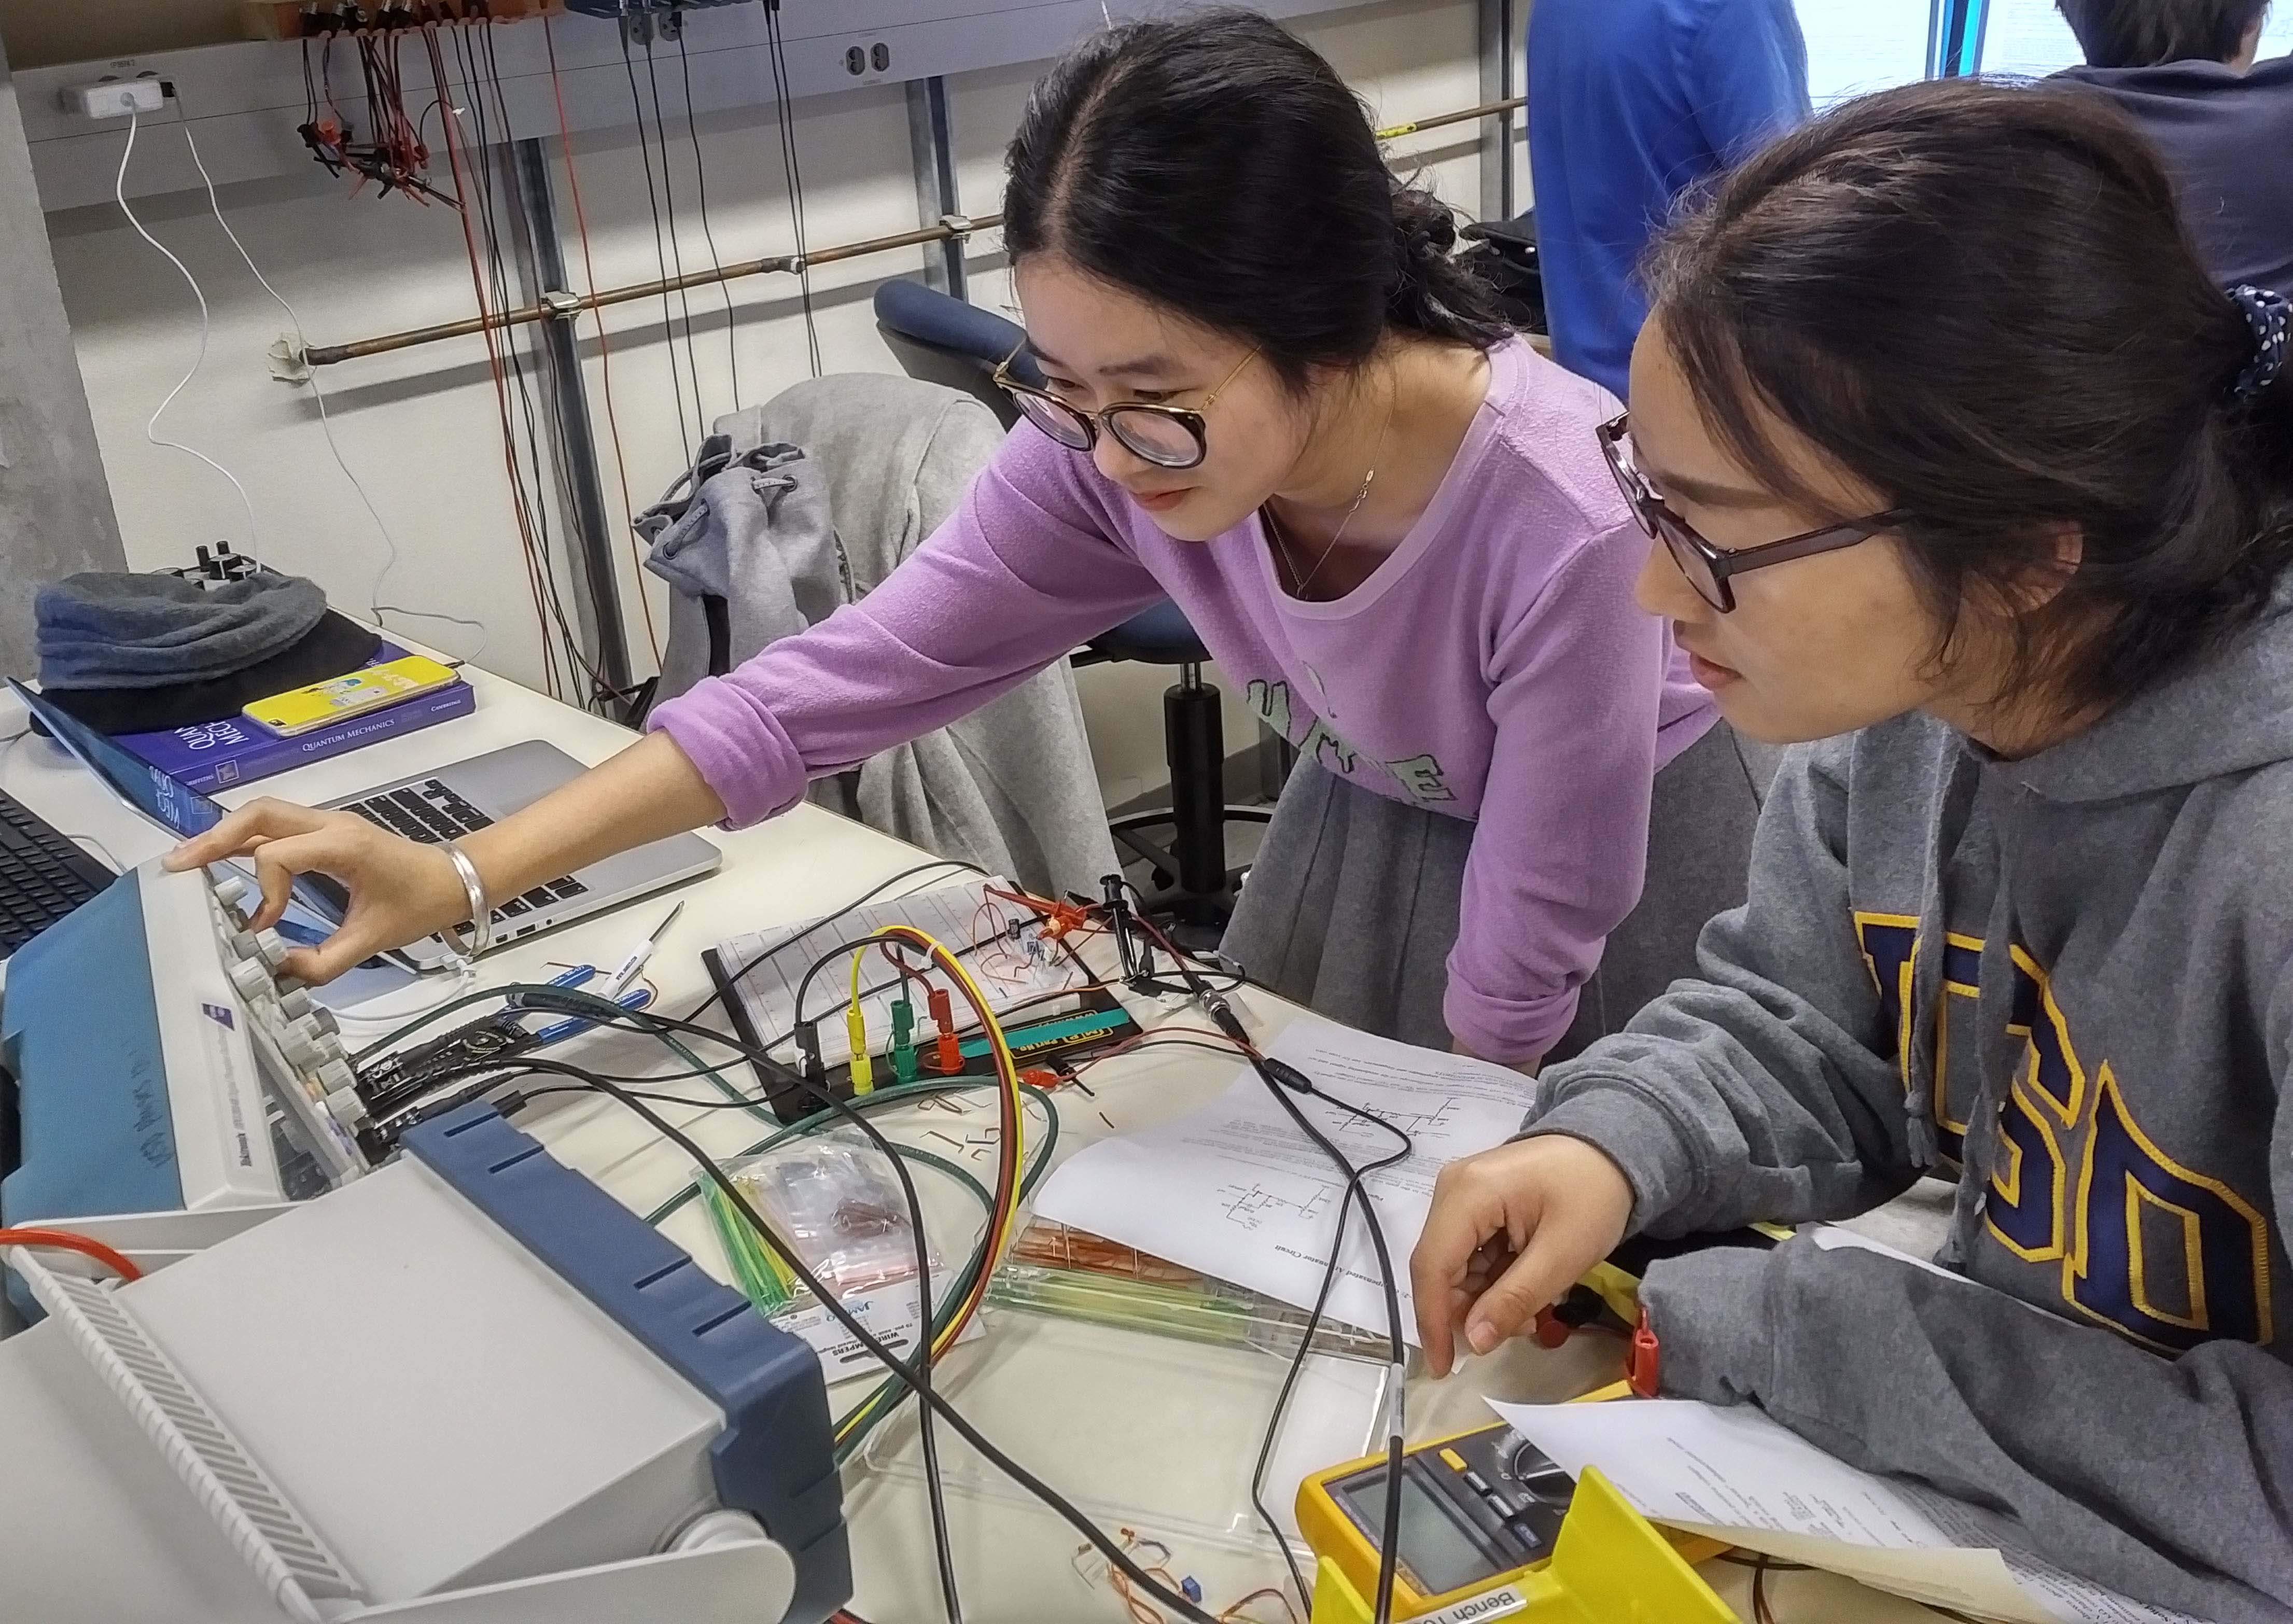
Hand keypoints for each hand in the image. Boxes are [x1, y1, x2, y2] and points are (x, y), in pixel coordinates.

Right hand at [163, 798, 470, 983]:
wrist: (456, 879)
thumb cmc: (421, 903)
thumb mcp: (374, 939)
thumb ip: (325, 962)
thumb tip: (279, 973)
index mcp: (344, 845)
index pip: (277, 854)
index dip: (264, 891)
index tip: (266, 925)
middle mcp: (331, 825)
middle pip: (258, 814)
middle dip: (214, 837)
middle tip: (178, 866)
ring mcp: (328, 823)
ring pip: (264, 814)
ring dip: (225, 835)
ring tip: (188, 862)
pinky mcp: (326, 831)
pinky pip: (277, 827)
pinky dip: (246, 840)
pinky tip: (221, 860)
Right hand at [1411, 1134, 1634, 1376]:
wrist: (1616, 1150)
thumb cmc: (1594, 1196)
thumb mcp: (1562, 1254)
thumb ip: (1514, 1298)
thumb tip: (1472, 1342)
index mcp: (1468, 1192)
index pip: (1432, 1265)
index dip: (1433, 1322)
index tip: (1444, 1369)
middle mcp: (1451, 1189)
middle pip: (1440, 1267)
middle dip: (1471, 1311)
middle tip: (1520, 1331)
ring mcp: (1462, 1193)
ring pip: (1455, 1265)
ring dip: (1486, 1298)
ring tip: (1533, 1310)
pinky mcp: (1475, 1201)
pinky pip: (1470, 1252)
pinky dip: (1493, 1279)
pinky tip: (1526, 1287)